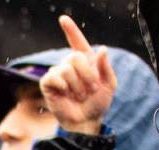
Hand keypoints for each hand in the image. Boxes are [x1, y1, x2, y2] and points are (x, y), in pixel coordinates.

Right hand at [40, 15, 116, 134]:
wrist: (86, 121)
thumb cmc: (98, 104)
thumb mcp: (109, 84)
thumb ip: (106, 67)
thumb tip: (102, 49)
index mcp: (86, 62)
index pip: (77, 42)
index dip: (70, 30)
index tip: (62, 19)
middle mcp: (70, 66)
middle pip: (74, 56)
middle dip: (86, 74)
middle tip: (90, 89)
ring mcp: (58, 75)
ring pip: (66, 68)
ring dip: (76, 84)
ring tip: (79, 96)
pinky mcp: (48, 85)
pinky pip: (53, 76)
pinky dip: (63, 85)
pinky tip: (65, 94)